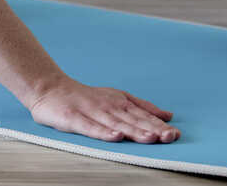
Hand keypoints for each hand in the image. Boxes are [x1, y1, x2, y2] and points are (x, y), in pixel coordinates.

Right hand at [27, 75, 180, 143]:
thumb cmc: (86, 97)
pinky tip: (116, 137)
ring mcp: (92, 112)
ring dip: (134, 131)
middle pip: (133, 120)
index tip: (175, 134)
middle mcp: (109, 106)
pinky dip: (104, 132)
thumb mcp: (118, 98)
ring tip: (150, 138)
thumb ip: (143, 107)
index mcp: (121, 103)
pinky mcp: (74, 118)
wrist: (51, 89)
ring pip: (116, 123)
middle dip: (152, 129)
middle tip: (169, 137)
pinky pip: (91, 127)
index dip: (159, 125)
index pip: (143, 116)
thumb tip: (168, 116)